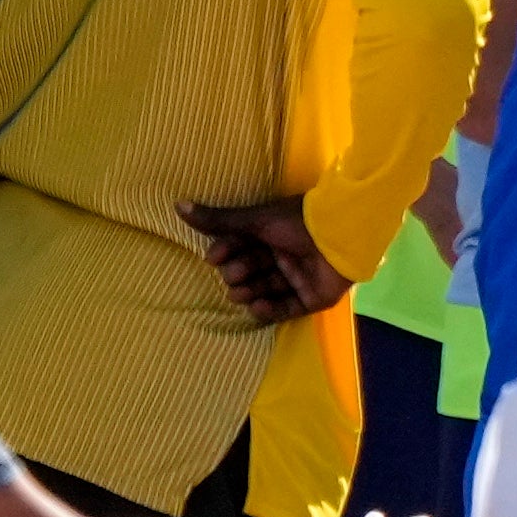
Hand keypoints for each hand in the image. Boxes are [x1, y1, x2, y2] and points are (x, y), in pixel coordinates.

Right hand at [182, 198, 346, 320]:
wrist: (339, 235)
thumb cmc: (296, 222)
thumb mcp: (254, 220)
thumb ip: (218, 220)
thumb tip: (177, 206)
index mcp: (271, 234)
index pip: (241, 246)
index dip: (225, 253)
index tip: (213, 258)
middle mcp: (283, 255)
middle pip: (251, 269)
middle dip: (237, 273)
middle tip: (233, 274)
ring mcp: (298, 277)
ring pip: (265, 289)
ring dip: (248, 292)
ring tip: (240, 292)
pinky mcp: (311, 298)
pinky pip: (286, 308)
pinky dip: (268, 310)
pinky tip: (254, 307)